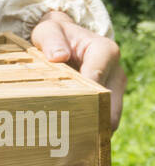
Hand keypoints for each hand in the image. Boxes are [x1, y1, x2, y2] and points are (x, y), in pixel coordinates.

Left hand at [29, 10, 125, 132]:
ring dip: (91, 128)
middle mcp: (116, 71)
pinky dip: (91, 128)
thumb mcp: (48, 30)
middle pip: (109, 105)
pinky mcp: (111, 101)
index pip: (97, 78)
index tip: (63, 110)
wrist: (66, 39)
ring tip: (66, 135)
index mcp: (105, 51)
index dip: (82, 96)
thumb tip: (59, 56)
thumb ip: (51, 40)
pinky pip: (104, 121)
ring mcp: (116, 88)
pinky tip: (71, 133)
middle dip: (89, 119)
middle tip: (63, 132)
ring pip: (109, 118)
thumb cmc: (56, 34)